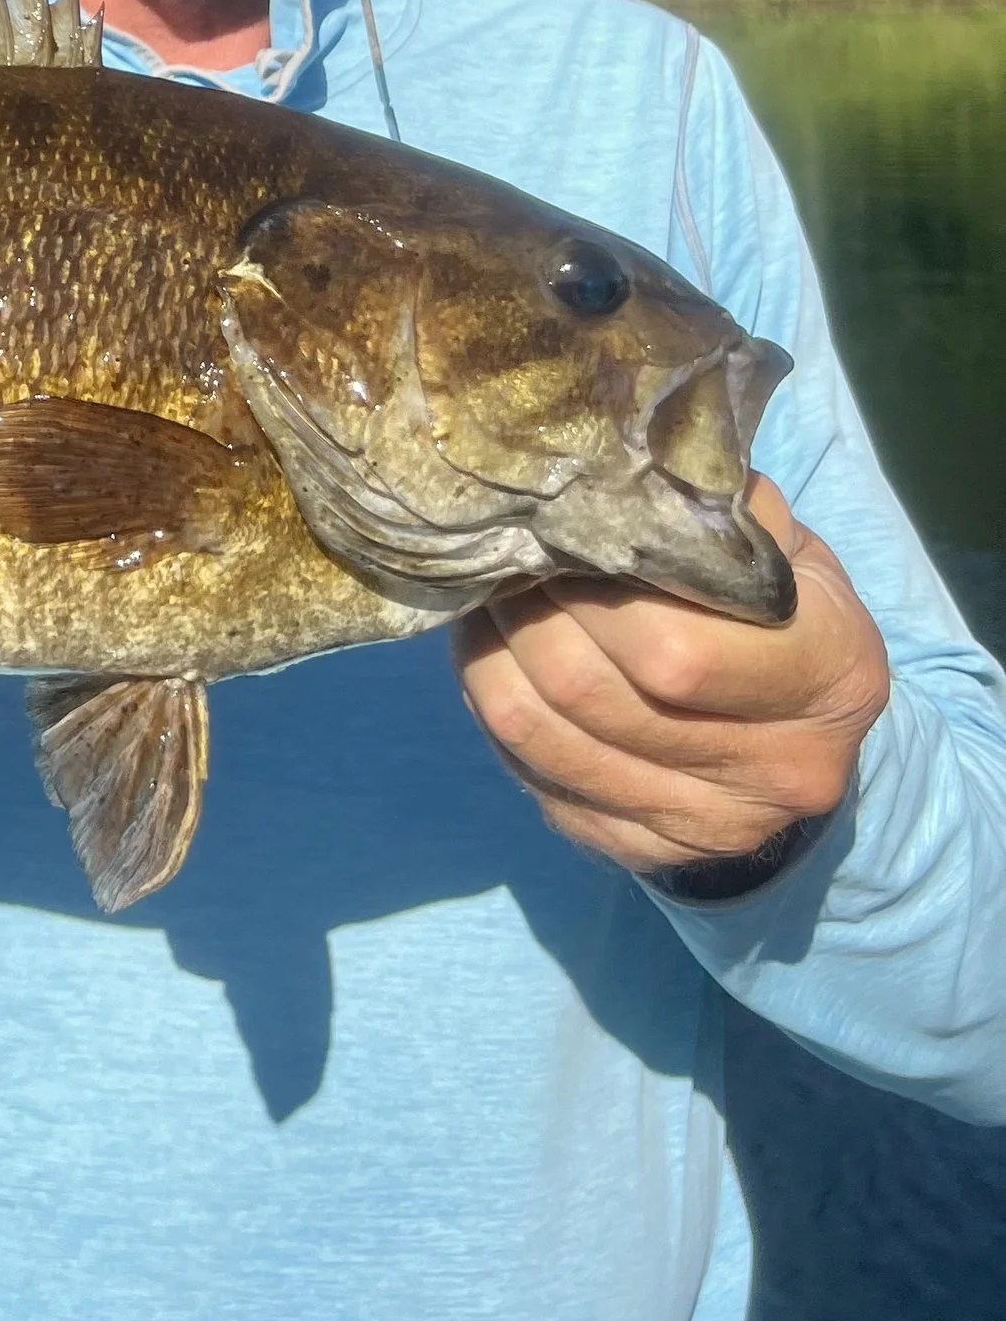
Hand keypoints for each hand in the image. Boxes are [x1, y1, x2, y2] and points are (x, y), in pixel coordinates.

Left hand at [454, 480, 890, 875]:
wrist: (802, 731)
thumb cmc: (780, 609)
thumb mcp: (779, 544)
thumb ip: (711, 510)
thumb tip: (606, 468)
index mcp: (833, 675)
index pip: (675, 648)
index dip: (590, 589)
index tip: (556, 534)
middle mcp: (783, 770)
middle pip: (592, 690)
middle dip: (525, 612)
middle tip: (502, 555)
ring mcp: (714, 827)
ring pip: (542, 736)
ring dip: (490, 654)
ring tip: (487, 596)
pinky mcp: (647, 853)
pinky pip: (533, 778)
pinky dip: (492, 709)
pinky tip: (496, 657)